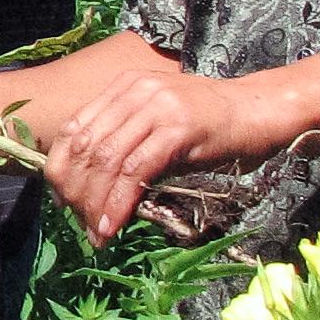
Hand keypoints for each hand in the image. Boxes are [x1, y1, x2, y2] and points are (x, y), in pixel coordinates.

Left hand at [47, 68, 262, 246]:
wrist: (258, 110)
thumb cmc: (210, 126)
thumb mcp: (158, 126)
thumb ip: (126, 144)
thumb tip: (90, 190)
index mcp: (123, 87)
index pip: (74, 127)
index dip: (60, 167)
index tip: (61, 202)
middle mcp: (134, 91)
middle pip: (85, 145)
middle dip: (75, 190)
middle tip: (77, 223)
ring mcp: (157, 106)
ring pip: (107, 159)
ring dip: (95, 203)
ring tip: (94, 233)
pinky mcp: (178, 127)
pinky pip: (136, 170)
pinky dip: (119, 201)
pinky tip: (113, 225)